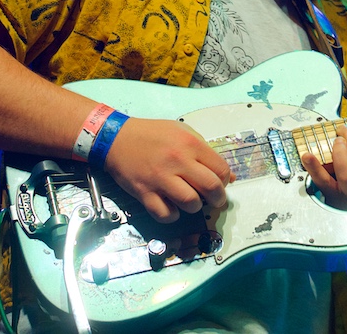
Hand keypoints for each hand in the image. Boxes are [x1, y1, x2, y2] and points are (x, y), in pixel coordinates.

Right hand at [103, 118, 233, 222]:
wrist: (117, 138)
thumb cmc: (153, 134)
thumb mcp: (183, 132)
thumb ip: (207, 152)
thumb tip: (229, 177)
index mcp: (190, 144)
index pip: (221, 169)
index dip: (225, 181)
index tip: (220, 184)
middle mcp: (178, 160)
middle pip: (211, 188)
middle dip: (218, 199)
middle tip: (214, 200)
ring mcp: (160, 178)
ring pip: (191, 203)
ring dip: (195, 207)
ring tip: (191, 201)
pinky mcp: (144, 192)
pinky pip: (165, 214)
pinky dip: (172, 215)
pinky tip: (172, 207)